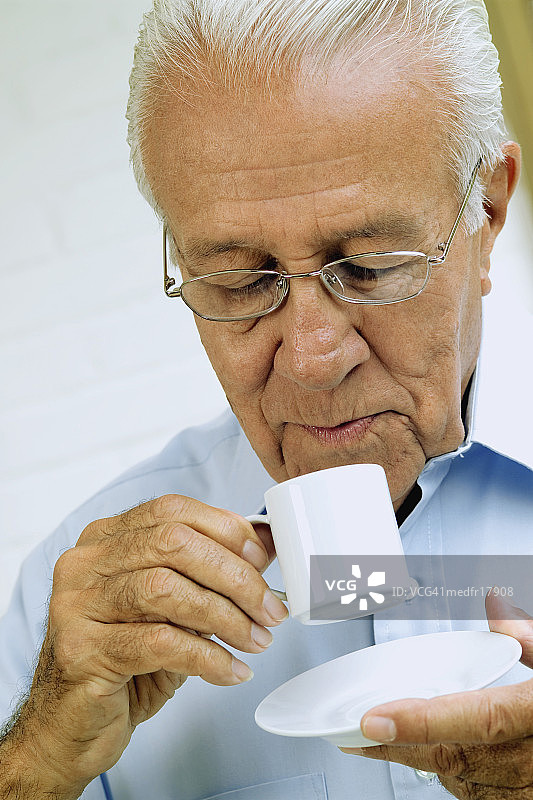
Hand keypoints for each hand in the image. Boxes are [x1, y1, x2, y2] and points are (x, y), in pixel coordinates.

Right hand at [7, 495, 285, 797]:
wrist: (73, 725)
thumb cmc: (126, 662)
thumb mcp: (174, 609)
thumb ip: (210, 575)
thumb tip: (265, 547)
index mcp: (107, 539)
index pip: (172, 511)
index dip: (225, 529)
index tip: (261, 559)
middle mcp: (86, 563)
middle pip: (172, 543)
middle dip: (234, 575)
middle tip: (269, 607)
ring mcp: (77, 604)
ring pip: (164, 588)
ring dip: (225, 616)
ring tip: (255, 640)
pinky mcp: (81, 650)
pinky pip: (158, 643)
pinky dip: (207, 657)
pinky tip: (230, 670)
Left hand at [340, 593, 532, 797]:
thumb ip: (532, 636)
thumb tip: (497, 611)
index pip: (479, 720)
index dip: (421, 723)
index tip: (372, 722)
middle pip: (461, 758)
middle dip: (402, 748)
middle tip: (357, 734)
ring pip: (468, 784)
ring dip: (426, 764)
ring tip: (387, 744)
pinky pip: (488, 798)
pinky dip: (460, 778)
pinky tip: (439, 761)